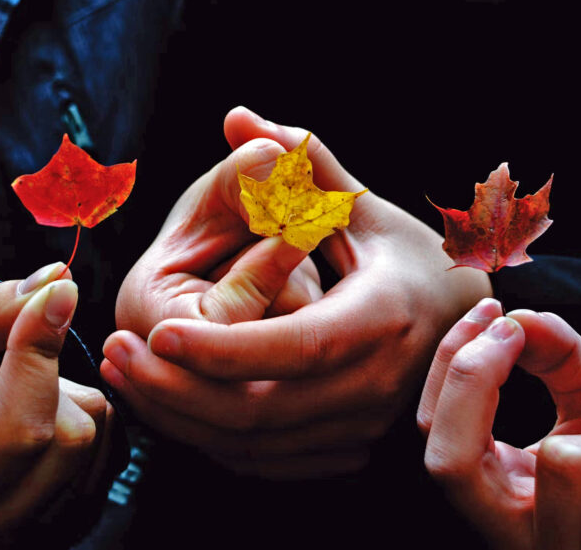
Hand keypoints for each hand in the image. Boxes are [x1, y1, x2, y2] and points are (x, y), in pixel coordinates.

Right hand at [0, 263, 111, 537]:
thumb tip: (59, 281)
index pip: (23, 428)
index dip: (41, 352)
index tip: (56, 292)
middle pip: (72, 432)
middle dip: (47, 384)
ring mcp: (30, 528)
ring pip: (95, 439)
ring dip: (64, 402)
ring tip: (3, 407)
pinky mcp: (64, 518)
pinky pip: (106, 450)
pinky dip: (77, 419)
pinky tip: (30, 422)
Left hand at [104, 107, 488, 477]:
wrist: (464, 325)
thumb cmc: (408, 259)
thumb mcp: (362, 208)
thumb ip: (302, 165)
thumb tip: (239, 119)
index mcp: (380, 318)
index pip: (293, 347)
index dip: (221, 348)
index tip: (154, 330)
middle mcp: (375, 385)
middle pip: (259, 411)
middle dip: (176, 388)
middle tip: (116, 353)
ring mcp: (361, 427)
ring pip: (252, 446)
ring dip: (179, 417)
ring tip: (126, 374)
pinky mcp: (346, 449)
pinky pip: (265, 462)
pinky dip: (209, 440)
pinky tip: (170, 404)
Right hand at [419, 299, 580, 549]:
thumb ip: (554, 349)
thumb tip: (517, 317)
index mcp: (489, 488)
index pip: (434, 431)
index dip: (453, 365)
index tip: (490, 310)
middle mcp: (506, 532)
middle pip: (452, 464)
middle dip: (481, 377)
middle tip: (516, 330)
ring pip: (561, 465)